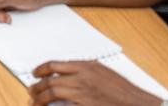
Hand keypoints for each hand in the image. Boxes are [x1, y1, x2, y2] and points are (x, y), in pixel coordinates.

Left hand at [27, 61, 161, 105]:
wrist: (136, 103)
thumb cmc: (122, 89)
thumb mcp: (102, 70)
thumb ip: (84, 69)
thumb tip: (67, 70)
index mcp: (84, 67)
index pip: (54, 65)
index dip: (41, 69)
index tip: (35, 73)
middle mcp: (81, 79)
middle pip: (50, 81)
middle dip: (37, 87)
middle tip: (32, 91)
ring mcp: (82, 94)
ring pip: (52, 94)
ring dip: (40, 99)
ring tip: (35, 102)